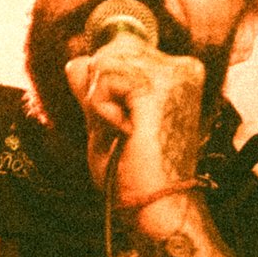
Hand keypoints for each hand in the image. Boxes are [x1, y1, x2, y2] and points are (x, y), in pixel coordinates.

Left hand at [63, 35, 205, 205]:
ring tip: (126, 132)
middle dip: (100, 94)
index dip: (105, 90)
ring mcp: (174, 72)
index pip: (120, 53)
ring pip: (103, 62)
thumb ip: (92, 89)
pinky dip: (100, 108)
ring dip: (100, 104)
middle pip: (109, 53)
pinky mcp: (159, 83)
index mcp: (178, 74)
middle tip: (124, 131)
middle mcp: (182, 67)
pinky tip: (124, 131)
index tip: (126, 126)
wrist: (156, 203)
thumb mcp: (105, 121)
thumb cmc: (133, 172)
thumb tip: (75, 61)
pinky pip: (103, 76)